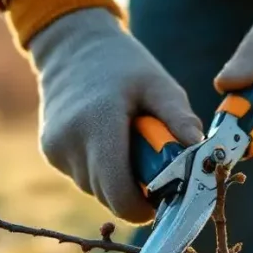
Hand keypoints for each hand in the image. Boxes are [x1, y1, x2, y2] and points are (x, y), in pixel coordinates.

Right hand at [28, 8, 203, 223]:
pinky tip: (108, 142)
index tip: (160, 198)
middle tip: (151, 166)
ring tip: (128, 146)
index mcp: (99, 124)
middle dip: (135, 192)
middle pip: (109, 197)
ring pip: (96, 191)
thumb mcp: (158, 84)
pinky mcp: (50, 152)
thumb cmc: (123, 64)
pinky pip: (84, 179)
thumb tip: (201, 151)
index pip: (118, 193)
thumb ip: (179, 118)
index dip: (142, 207)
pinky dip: (101, 171)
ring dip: (118, 181)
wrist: (72, 46)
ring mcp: (56, 149)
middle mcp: (71, 142)